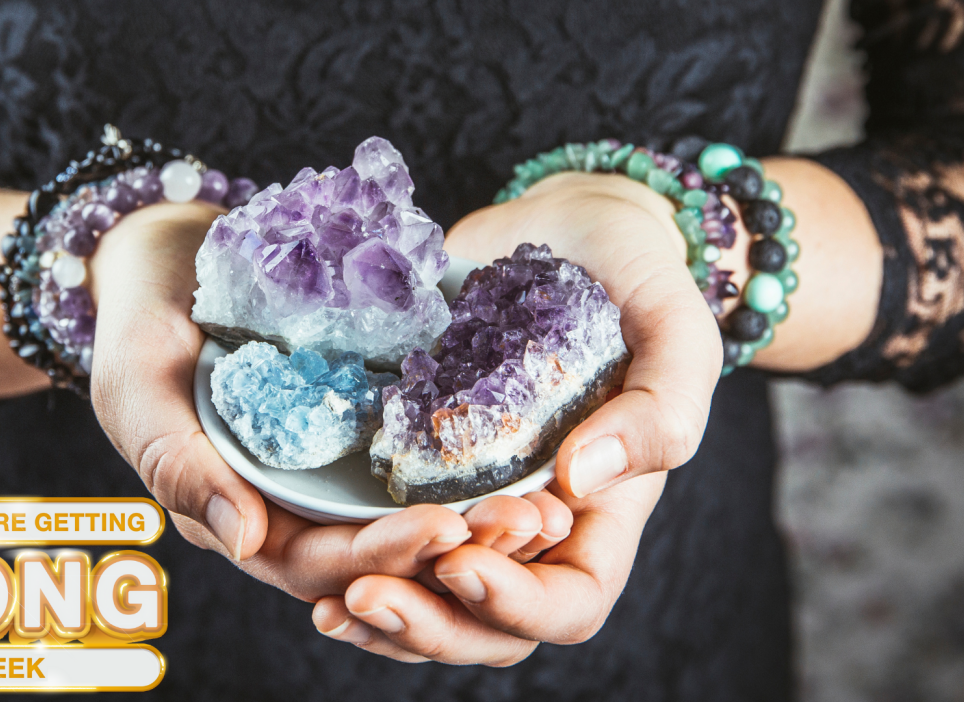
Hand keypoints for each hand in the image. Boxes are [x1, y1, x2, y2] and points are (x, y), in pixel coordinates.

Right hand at [86, 202, 573, 601]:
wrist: (169, 258)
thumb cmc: (135, 326)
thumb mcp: (138, 389)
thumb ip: (177, 463)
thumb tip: (243, 542)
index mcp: (239, 519)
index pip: (318, 564)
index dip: (382, 557)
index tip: (446, 531)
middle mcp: (293, 507)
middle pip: (381, 550)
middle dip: (453, 545)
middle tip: (524, 523)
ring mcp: (330, 467)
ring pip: (409, 510)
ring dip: (475, 514)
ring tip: (542, 502)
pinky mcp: (360, 421)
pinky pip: (417, 451)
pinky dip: (467, 457)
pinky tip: (525, 441)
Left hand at [309, 171, 720, 662]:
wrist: (568, 227)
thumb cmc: (639, 282)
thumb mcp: (677, 336)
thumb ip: (658, 413)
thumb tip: (578, 479)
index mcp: (598, 516)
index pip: (567, 602)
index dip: (515, 604)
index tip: (459, 562)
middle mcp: (527, 523)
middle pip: (484, 623)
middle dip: (425, 622)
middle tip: (363, 594)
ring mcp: (466, 495)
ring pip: (424, 593)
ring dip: (376, 609)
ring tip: (324, 598)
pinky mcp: (413, 458)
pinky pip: (378, 529)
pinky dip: (342, 550)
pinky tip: (286, 544)